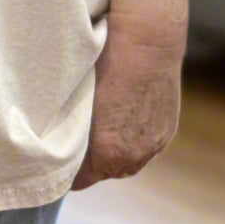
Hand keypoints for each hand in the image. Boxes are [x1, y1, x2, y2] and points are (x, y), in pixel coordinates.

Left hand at [70, 16, 184, 190]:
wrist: (148, 42)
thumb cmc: (106, 63)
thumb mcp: (79, 97)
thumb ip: (72, 128)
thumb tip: (59, 138)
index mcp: (108, 152)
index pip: (80, 181)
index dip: (67, 172)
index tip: (56, 160)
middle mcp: (134, 156)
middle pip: (105, 173)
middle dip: (91, 162)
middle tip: (76, 141)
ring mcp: (154, 145)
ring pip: (128, 162)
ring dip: (115, 153)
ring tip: (102, 130)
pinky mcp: (167, 131)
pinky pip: (146, 148)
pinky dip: (133, 140)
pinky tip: (124, 119)